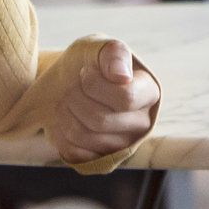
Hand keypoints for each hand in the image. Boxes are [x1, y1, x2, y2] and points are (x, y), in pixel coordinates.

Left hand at [49, 40, 159, 164]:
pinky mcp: (102, 161)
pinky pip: (73, 154)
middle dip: (73, 97)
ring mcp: (123, 146)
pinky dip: (59, 133)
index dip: (94, 84)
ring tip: (66, 102)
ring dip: (64, 113)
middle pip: (99, 119)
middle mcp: (142, 124)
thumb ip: (113, 53)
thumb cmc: (90, 63)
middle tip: (71, 87)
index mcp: (149, 93)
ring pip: (83, 136)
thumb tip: (121, 76)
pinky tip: (65, 120)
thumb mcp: (99, 47)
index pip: (125, 97)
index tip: (85, 71)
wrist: (69, 84)